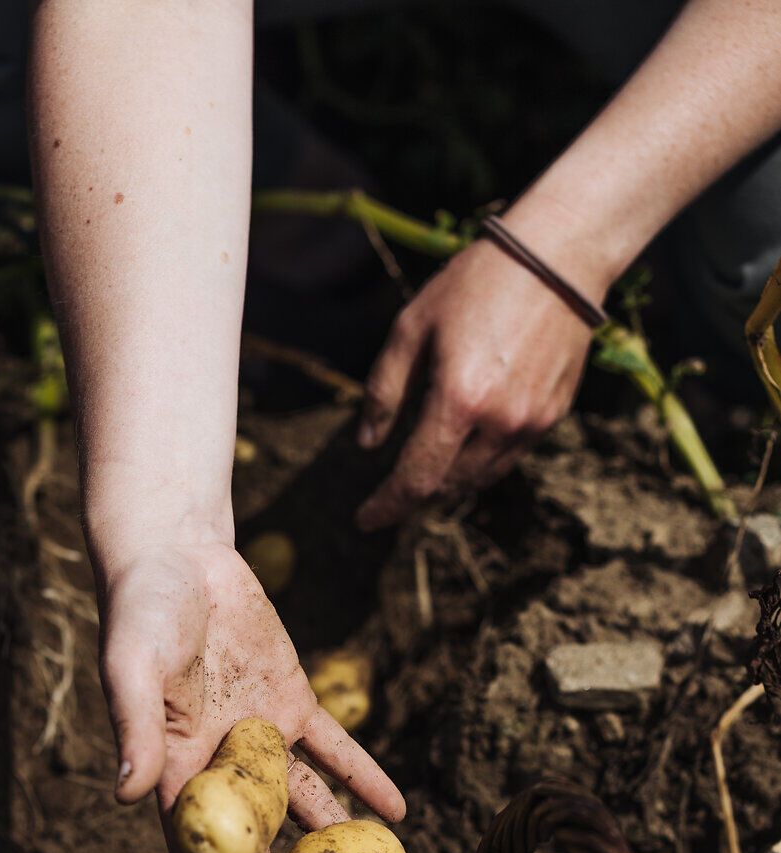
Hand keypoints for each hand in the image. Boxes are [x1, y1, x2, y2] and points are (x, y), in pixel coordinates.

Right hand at [96, 539, 404, 852]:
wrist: (174, 552)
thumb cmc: (138, 610)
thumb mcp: (129, 667)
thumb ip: (133, 729)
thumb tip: (127, 795)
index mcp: (174, 772)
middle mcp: (220, 767)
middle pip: (256, 847)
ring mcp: (261, 738)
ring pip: (303, 808)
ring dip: (332, 848)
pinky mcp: (291, 702)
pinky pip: (335, 751)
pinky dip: (364, 778)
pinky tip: (396, 813)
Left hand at [355, 237, 602, 531]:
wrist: (558, 259)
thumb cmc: (476, 283)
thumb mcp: (411, 327)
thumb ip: (384, 390)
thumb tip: (367, 444)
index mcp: (458, 400)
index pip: (415, 479)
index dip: (387, 506)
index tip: (365, 521)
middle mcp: (499, 422)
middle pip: (446, 485)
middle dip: (414, 494)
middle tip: (389, 494)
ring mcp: (531, 423)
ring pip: (479, 478)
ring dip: (447, 481)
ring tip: (424, 471)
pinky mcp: (552, 416)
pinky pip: (507, 458)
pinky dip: (479, 462)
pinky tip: (464, 445)